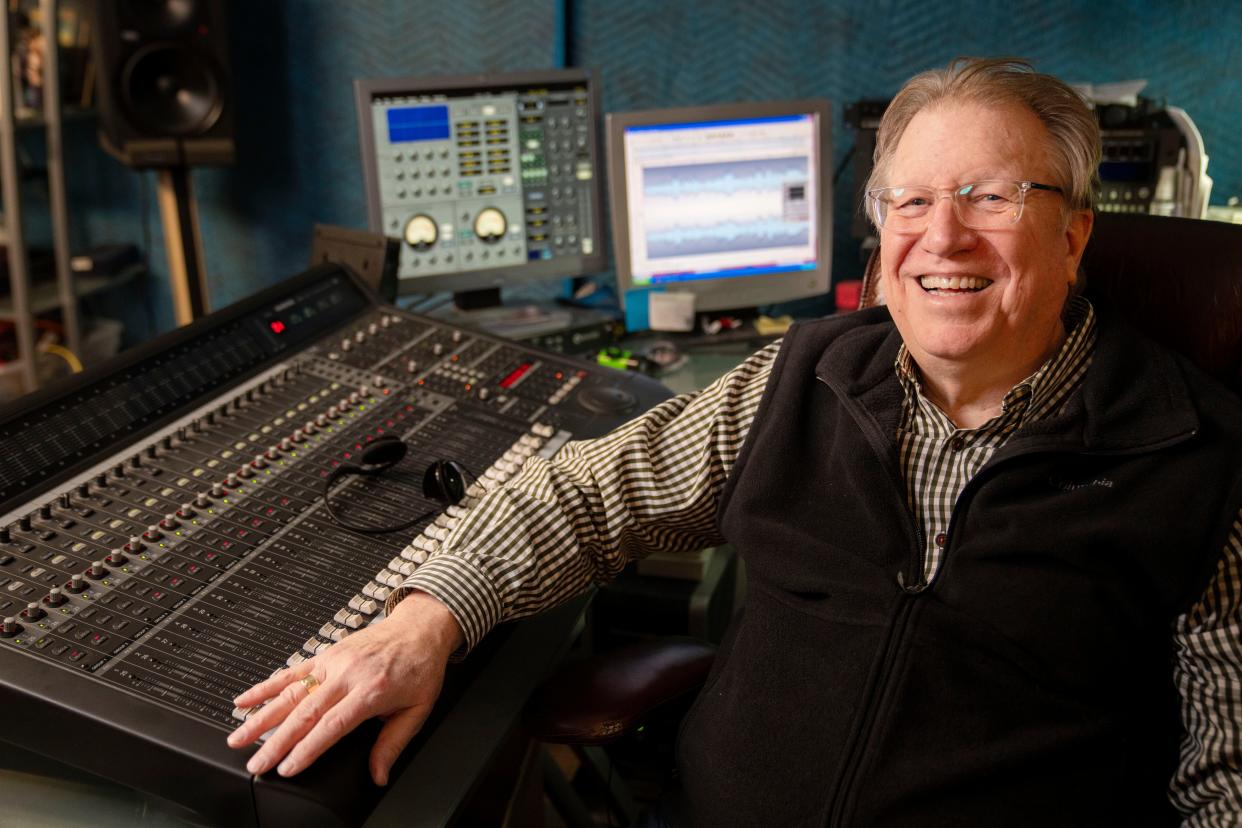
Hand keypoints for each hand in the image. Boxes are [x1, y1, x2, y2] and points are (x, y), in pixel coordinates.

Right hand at [226, 591, 464, 784]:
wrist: (419, 628)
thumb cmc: (420, 667)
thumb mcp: (418, 709)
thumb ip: (393, 743)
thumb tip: (378, 774)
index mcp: (371, 690)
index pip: (332, 725)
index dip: (307, 749)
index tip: (287, 768)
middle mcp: (347, 674)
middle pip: (304, 713)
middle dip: (276, 742)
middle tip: (256, 763)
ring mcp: (333, 662)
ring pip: (290, 693)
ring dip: (261, 717)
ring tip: (238, 738)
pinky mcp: (325, 654)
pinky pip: (291, 671)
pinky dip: (265, 686)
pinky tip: (244, 700)